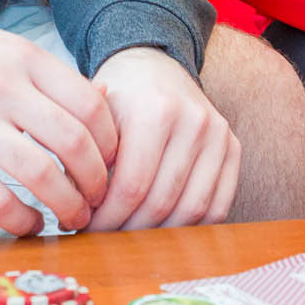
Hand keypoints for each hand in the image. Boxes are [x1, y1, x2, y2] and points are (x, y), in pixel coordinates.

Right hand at [0, 15, 118, 235]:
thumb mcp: (3, 51)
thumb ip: (51, 78)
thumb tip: (109, 100)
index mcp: (23, 59)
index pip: (90, 105)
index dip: (111, 143)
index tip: (113, 164)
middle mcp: (1, 88)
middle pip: (73, 143)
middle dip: (96, 181)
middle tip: (99, 200)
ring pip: (41, 175)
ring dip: (67, 206)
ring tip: (73, 219)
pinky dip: (23, 221)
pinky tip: (30, 225)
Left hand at [85, 47, 239, 230]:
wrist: (156, 67)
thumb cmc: (120, 98)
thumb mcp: (95, 116)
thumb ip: (82, 157)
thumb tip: (70, 210)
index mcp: (155, 110)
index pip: (132, 187)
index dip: (106, 218)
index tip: (85, 228)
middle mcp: (193, 121)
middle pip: (161, 203)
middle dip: (127, 230)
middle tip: (103, 238)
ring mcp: (219, 134)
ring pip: (192, 210)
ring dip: (159, 234)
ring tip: (130, 235)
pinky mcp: (234, 147)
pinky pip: (218, 205)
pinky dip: (191, 227)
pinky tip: (163, 227)